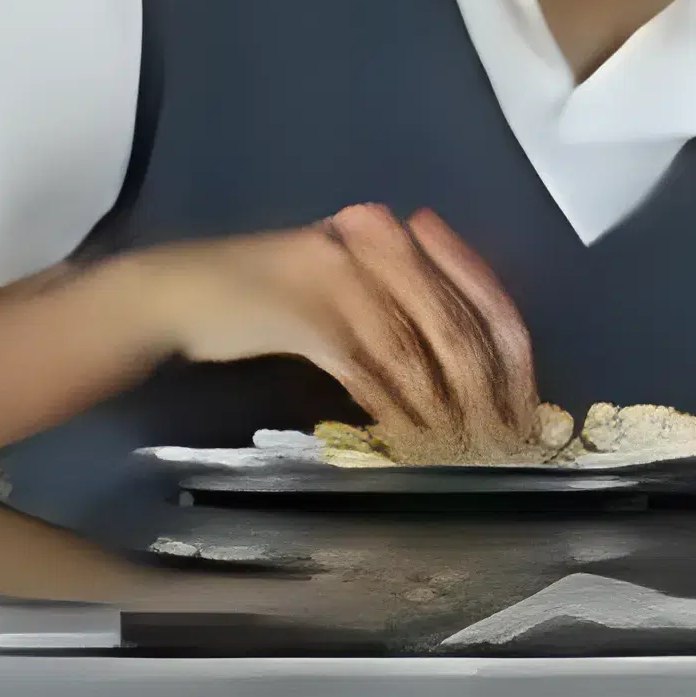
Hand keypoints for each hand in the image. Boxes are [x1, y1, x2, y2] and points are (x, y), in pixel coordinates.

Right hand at [77, 206, 539, 462]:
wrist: (169, 294)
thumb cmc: (255, 302)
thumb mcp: (335, 292)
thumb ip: (393, 310)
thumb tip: (453, 365)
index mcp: (393, 242)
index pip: (475, 291)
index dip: (507, 350)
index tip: (526, 400)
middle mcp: (377, 251)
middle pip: (456, 325)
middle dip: (487, 391)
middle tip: (507, 441)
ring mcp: (342, 281)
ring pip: (416, 353)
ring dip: (446, 411)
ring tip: (468, 454)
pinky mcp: (306, 316)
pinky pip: (368, 371)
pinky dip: (396, 411)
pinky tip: (412, 443)